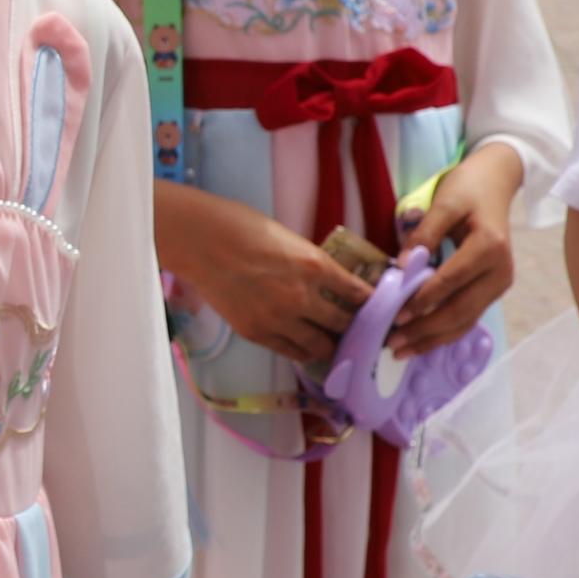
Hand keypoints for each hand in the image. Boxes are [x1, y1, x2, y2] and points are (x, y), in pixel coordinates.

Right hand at [157, 184, 362, 371]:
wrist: (198, 241)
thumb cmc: (241, 226)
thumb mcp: (289, 239)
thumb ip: (311, 263)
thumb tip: (328, 280)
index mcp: (315, 265)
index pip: (358, 293)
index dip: (373, 304)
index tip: (380, 309)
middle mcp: (302, 297)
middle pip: (344, 324)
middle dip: (357, 329)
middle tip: (364, 332)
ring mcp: (278, 319)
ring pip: (320, 345)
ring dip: (332, 344)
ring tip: (338, 344)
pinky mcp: (256, 333)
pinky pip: (291, 351)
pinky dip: (304, 350)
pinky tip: (309, 347)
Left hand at [393, 145, 520, 353]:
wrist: (496, 184)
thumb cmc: (468, 190)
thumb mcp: (445, 202)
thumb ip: (424, 233)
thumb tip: (401, 266)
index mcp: (489, 247)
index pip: (452, 280)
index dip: (424, 299)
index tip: (396, 315)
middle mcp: (500, 272)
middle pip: (461, 309)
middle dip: (426, 330)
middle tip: (393, 342)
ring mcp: (499, 285)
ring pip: (466, 320)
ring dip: (433, 339)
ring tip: (401, 350)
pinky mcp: (492, 291)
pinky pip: (468, 317)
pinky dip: (444, 332)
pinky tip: (421, 342)